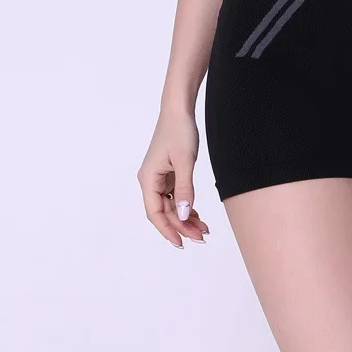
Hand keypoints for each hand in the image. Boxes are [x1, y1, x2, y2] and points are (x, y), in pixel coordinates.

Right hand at [137, 109, 209, 247]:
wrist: (179, 109)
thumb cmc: (179, 130)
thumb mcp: (184, 161)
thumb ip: (184, 190)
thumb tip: (183, 216)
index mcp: (148, 179)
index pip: (155, 213)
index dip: (167, 230)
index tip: (181, 242)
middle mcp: (150, 181)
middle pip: (164, 212)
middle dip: (181, 226)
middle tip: (201, 237)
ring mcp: (160, 178)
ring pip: (171, 206)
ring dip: (185, 218)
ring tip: (203, 230)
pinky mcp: (169, 174)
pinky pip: (176, 196)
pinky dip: (186, 206)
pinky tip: (197, 216)